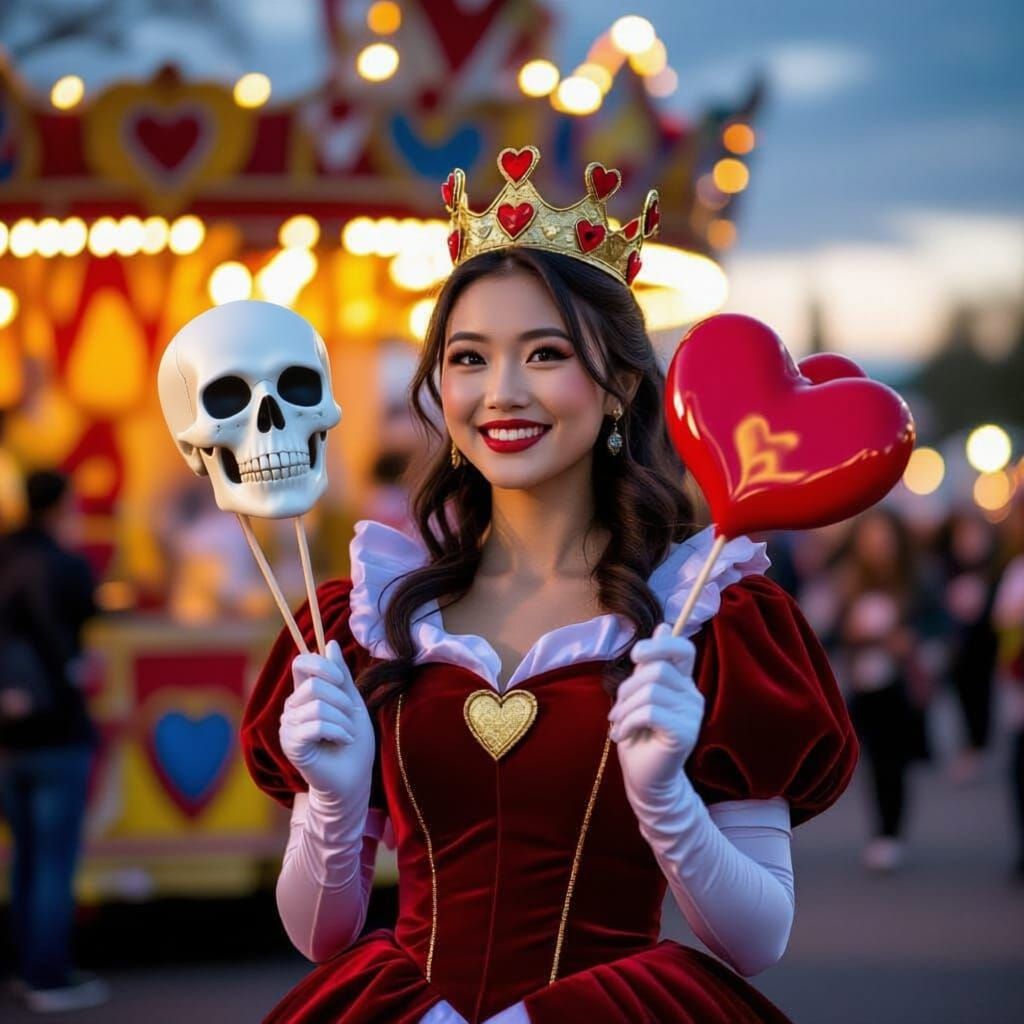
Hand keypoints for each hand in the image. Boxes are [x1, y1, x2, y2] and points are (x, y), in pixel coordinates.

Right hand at [279, 640, 374, 799]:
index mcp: (305, 694)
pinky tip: (343, 741)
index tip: (341, 680)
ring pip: (318, 705)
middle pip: (314, 684)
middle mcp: (292, 707)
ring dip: (343, 720)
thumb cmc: (353, 743)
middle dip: (342, 700)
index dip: (322, 664)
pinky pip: (316, 725)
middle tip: (350, 718)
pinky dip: (338, 731)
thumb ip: (341, 675)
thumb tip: (330, 643)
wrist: (353, 780)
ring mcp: (288, 726)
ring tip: (348, 733)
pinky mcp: (291, 744)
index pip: (301, 662)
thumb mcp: (352, 702)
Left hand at [609, 623, 701, 796]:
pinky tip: (622, 735)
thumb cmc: (639, 736)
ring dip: (624, 708)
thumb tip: (663, 625)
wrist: (645, 779)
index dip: (660, 644)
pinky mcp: (684, 733)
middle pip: (657, 669)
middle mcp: (692, 696)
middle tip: (616, 710)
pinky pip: (650, 712)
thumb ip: (650, 665)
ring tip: (617, 725)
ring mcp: (692, 715)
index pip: (683, 649)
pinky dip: (629, 721)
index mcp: (683, 683)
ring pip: (651, 691)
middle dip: (628, 687)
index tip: (637, 656)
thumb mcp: (639, 695)